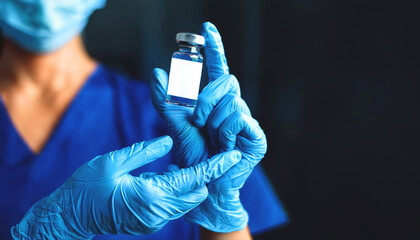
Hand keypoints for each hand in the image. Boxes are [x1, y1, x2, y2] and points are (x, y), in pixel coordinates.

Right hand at [11, 136, 241, 238]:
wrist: (70, 217)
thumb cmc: (86, 188)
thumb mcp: (112, 162)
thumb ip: (144, 150)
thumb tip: (169, 140)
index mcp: (150, 194)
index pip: (193, 179)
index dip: (215, 166)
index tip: (233, 156)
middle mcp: (157, 212)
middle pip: (197, 193)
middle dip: (204, 174)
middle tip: (200, 153)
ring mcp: (154, 221)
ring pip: (187, 201)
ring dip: (189, 182)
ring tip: (177, 163)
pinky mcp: (150, 223)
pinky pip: (175, 206)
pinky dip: (178, 191)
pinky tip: (165, 175)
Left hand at [186, 22, 266, 231]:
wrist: (203, 184)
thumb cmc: (192, 155)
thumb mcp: (175, 125)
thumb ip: (166, 101)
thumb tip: (157, 72)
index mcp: (217, 102)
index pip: (218, 69)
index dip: (215, 48)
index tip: (206, 28)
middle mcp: (234, 106)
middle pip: (226, 81)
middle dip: (207, 99)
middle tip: (198, 119)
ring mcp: (247, 120)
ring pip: (232, 101)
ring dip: (214, 121)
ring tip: (212, 139)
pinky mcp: (256, 136)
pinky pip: (240, 119)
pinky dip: (226, 130)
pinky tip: (224, 145)